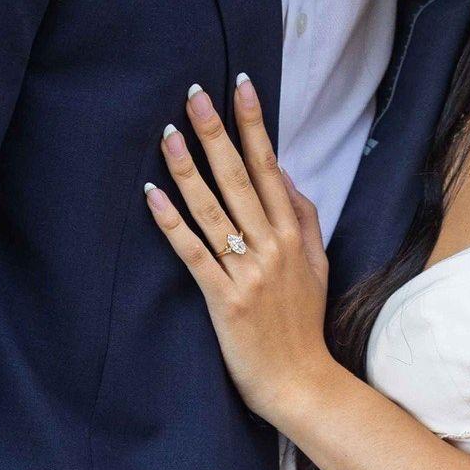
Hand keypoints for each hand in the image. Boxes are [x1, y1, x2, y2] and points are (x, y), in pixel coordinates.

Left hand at [144, 74, 338, 428]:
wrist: (302, 384)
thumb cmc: (304, 323)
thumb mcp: (318, 264)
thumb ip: (303, 218)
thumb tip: (285, 175)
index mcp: (292, 233)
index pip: (270, 166)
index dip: (255, 125)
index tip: (241, 86)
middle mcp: (271, 245)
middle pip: (239, 178)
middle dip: (216, 133)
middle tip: (195, 94)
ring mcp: (248, 272)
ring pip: (212, 209)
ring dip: (188, 169)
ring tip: (167, 133)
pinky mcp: (224, 299)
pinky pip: (193, 253)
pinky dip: (171, 222)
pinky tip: (151, 195)